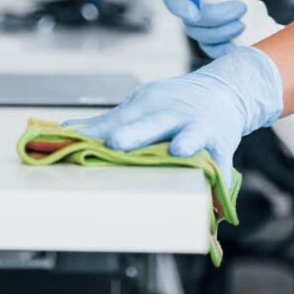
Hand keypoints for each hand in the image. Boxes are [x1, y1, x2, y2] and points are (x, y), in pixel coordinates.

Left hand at [65, 47, 282, 184]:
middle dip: (135, 132)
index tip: (80, 138)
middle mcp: (174, 115)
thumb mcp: (143, 105)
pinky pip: (221, 166)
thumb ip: (110, 122)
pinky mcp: (222, 147)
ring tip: (179, 151)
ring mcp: (201, 129)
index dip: (103, 129)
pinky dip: (219, 182)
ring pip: (193, 136)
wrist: (225, 91)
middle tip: (116, 142)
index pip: (123, 118)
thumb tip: (68, 130)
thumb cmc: (174, 104)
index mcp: (151, 105)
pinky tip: (215, 203)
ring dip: (187, 143)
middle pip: (153, 122)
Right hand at [159, 0, 270, 58]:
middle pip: (190, 20)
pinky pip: (212, 45)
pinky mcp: (214, 27)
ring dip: (221, 35)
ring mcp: (200, 15)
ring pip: (201, 35)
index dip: (179, 6)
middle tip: (241, 9)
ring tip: (243, 24)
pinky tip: (239, 47)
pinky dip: (224, 49)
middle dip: (214, 20)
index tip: (195, 13)